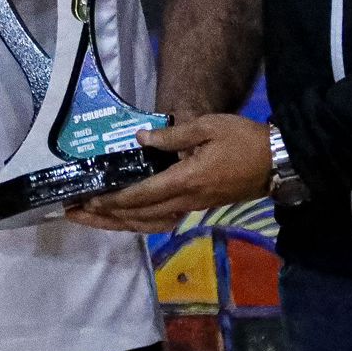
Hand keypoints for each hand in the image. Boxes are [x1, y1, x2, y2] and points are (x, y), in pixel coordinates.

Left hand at [69, 114, 272, 232]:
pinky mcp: (199, 207)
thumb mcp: (208, 127)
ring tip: (92, 219)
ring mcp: (193, 207)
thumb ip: (173, 135)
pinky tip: (126, 219)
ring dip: (119, 223)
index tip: (88, 200)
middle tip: (74, 213)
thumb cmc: (243, 140)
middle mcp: (186, 201)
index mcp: (186, 181)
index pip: (142, 195)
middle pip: (139, 217)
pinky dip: (140, 223)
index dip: (113, 200)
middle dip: (105, 217)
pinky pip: (162, 221)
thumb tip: (141, 138)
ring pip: (149, 223)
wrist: (277, 161)